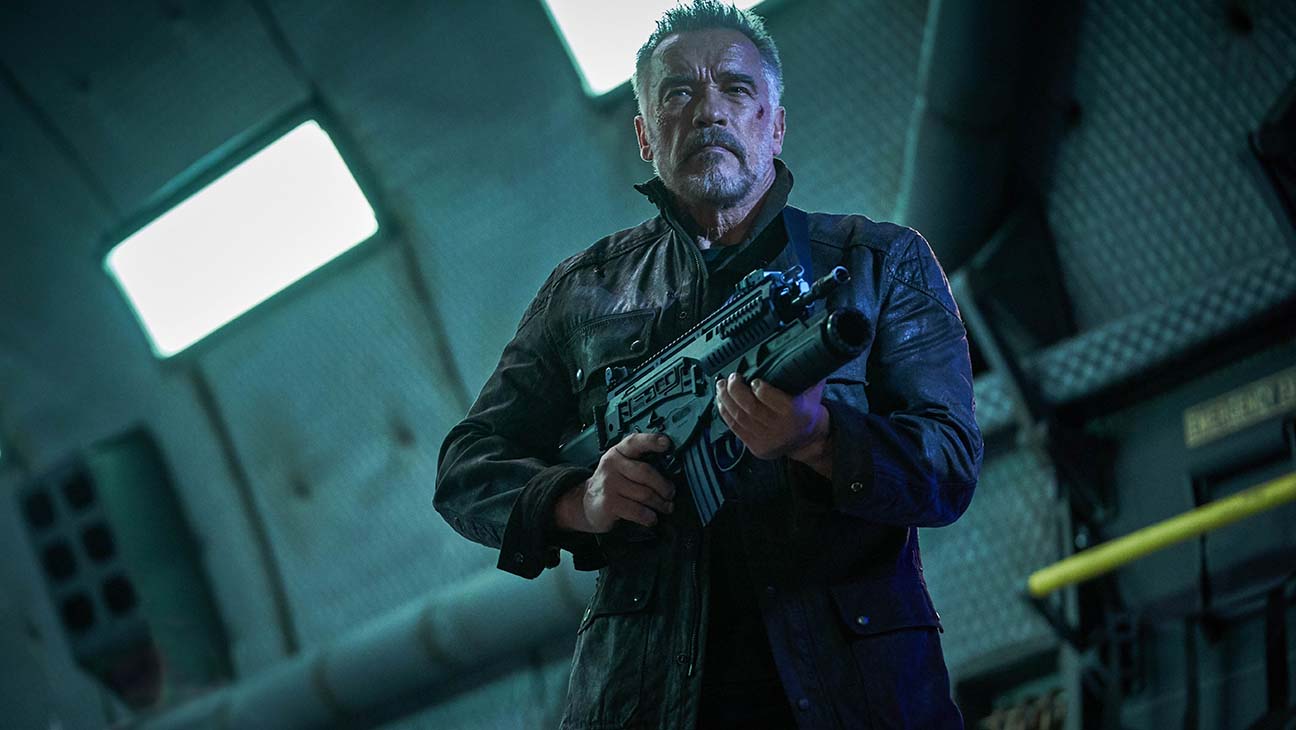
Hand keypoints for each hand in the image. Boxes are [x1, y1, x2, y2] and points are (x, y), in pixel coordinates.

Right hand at [555, 433, 675, 532]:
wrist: (585, 503)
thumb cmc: (610, 485)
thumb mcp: (620, 467)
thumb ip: (639, 463)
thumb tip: (669, 472)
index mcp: (618, 452)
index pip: (635, 442)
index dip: (652, 441)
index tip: (667, 443)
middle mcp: (612, 465)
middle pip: (646, 473)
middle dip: (664, 486)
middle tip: (670, 493)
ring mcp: (609, 484)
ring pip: (645, 494)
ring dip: (660, 504)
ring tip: (665, 507)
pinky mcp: (609, 503)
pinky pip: (638, 511)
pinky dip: (649, 517)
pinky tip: (651, 518)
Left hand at [715, 373, 830, 463]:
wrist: (808, 439)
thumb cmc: (808, 411)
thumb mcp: (813, 390)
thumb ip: (804, 373)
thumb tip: (799, 350)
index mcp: (795, 413)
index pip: (770, 399)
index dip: (758, 387)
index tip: (753, 378)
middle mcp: (779, 428)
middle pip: (750, 408)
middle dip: (735, 390)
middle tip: (732, 377)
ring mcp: (766, 439)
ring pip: (738, 417)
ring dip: (726, 399)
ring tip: (722, 385)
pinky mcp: (755, 447)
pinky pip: (734, 428)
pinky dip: (725, 412)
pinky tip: (721, 400)